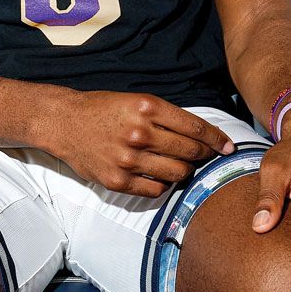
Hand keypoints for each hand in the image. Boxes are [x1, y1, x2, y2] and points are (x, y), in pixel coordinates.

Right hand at [39, 91, 234, 197]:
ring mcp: (128, 159)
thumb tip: (201, 135)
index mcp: (147, 108)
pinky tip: (160, 176)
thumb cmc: (102, 109)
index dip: (217, 139)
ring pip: (178, 173)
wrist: (63, 122)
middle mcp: (140, 133)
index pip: (195, 127)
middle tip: (203, 155)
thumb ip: (166, 116)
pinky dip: (164, 185)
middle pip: (190, 152)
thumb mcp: (136, 101)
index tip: (227, 146)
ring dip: (185, 171)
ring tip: (180, 165)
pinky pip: (157, 190)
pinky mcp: (118, 181)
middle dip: (203, 154)